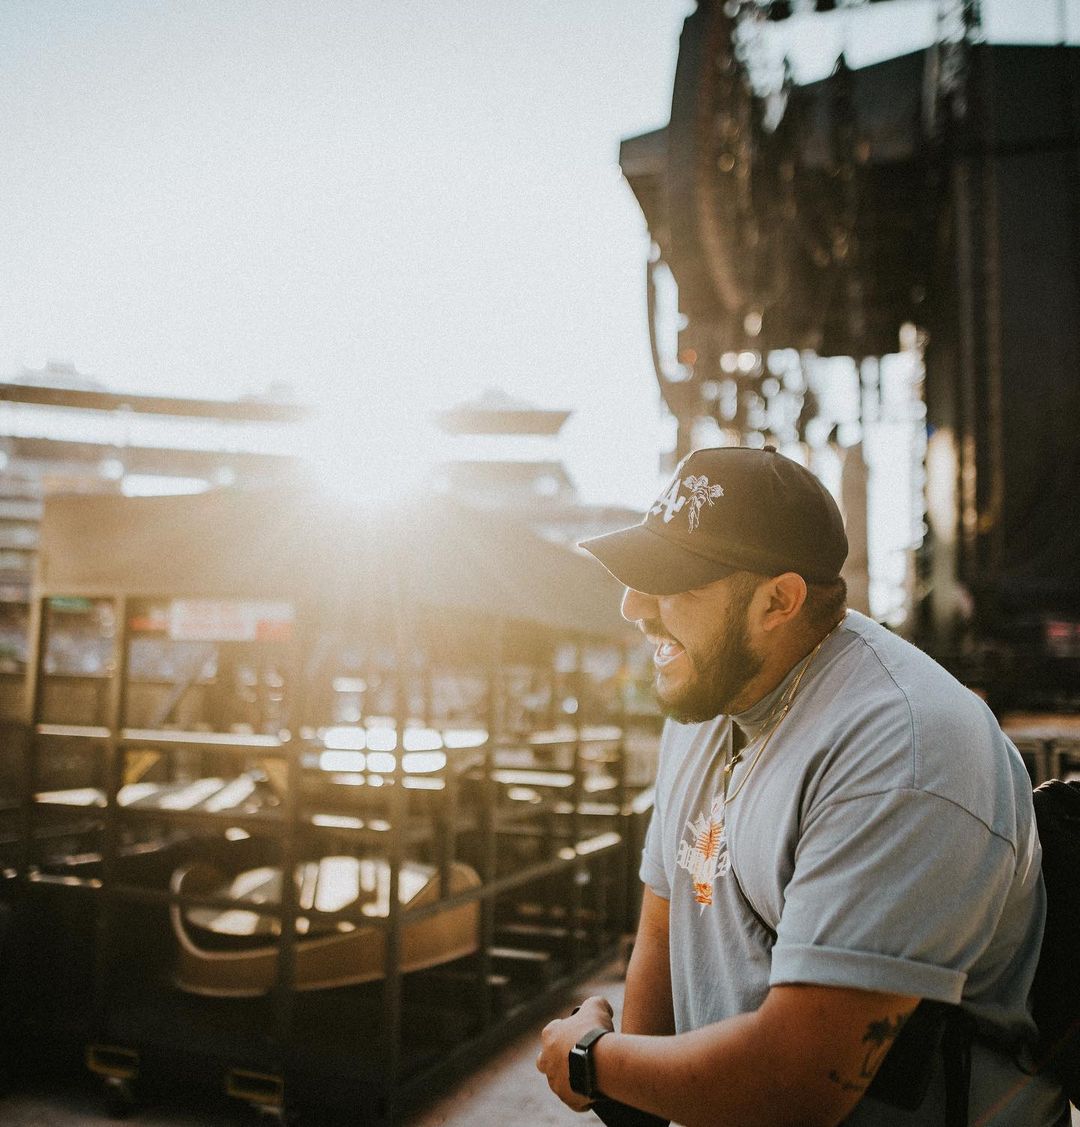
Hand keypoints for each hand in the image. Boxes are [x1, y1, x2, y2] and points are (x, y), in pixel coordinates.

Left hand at [536, 995, 614, 1110]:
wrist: (600, 1062)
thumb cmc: (594, 1032)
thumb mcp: (596, 1006)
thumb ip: (595, 1003)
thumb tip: (602, 1006)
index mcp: (550, 1036)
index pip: (550, 1032)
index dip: (563, 1031)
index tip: (577, 1033)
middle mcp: (547, 1060)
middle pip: (544, 1061)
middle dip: (556, 1060)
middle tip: (575, 1057)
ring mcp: (555, 1081)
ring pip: (559, 1081)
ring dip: (571, 1078)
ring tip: (590, 1074)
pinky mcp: (567, 1098)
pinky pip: (573, 1099)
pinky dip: (582, 1096)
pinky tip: (594, 1090)